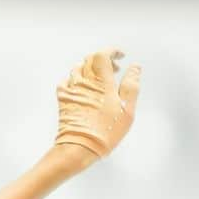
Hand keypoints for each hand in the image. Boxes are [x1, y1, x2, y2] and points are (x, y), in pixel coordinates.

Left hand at [54, 48, 141, 165]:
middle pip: (89, 60)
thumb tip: (134, 67)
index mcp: (101, 83)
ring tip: (101, 78)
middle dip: (104, 59)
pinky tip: (82, 87)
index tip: (121, 56)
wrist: (79, 147)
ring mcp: (71, 91)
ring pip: (77, 69)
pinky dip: (75, 79)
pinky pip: (65, 82)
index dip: (112, 51)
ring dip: (90, 68)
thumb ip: (131, 85)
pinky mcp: (63, 100)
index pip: (101, 55)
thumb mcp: (127, 108)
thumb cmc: (106, 130)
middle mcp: (83, 83)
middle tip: (115, 68)